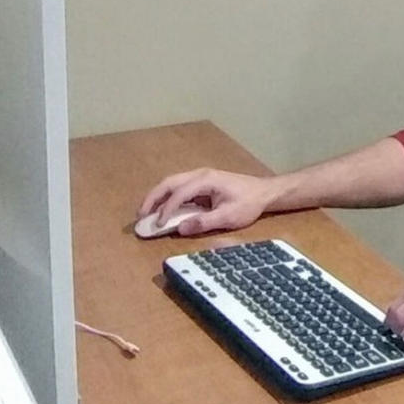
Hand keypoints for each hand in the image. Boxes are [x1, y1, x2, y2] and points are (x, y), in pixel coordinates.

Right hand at [137, 168, 277, 235]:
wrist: (264, 193)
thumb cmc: (248, 203)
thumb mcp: (229, 217)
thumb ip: (204, 223)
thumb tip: (180, 229)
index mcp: (206, 180)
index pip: (179, 193)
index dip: (166, 209)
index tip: (157, 225)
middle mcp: (200, 175)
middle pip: (169, 182)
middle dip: (152, 198)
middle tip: (140, 215)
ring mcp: (200, 177)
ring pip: (171, 183)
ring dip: (157, 197)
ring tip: (145, 213)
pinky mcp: (201, 183)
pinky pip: (179, 188)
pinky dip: (167, 197)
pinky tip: (161, 210)